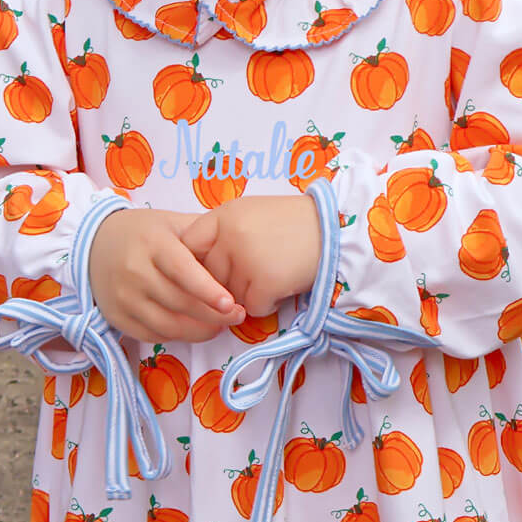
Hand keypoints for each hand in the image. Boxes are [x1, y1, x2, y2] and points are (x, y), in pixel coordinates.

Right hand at [88, 208, 245, 342]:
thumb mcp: (171, 221)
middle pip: (179, 303)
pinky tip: (194, 330)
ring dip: (198, 331)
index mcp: (153, 243)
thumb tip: (236, 248)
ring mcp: (124, 297)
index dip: (207, 290)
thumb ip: (201, 233)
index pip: (182, 271)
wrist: (94, 243)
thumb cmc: (143, 231)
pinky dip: (176, 337)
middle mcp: (135, 271)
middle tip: (238, 316)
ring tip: (220, 326)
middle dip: (213, 315)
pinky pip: (151, 335)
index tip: (231, 303)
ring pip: (166, 325)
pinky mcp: (116, 317)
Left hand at [179, 196, 321, 317]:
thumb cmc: (292, 222)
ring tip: (273, 272)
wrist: (334, 230)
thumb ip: (221, 232)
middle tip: (254, 269)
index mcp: (223, 214)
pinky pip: (252, 308)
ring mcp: (246, 259)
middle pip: (208, 276)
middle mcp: (230, 235)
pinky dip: (267, 304)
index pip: (188, 246)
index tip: (211, 267)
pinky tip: (283, 284)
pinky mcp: (265, 283)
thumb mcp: (250, 213)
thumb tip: (196, 265)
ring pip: (229, 296)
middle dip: (226, 282)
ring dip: (248, 293)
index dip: (196, 261)